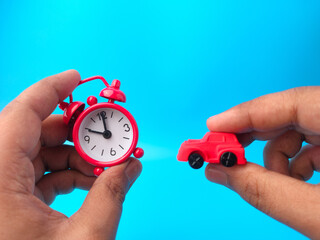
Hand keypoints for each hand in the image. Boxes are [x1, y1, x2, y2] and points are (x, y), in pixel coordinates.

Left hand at [0, 70, 141, 238]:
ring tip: (108, 168)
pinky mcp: (7, 200)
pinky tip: (91, 182)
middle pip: (35, 132)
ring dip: (77, 156)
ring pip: (38, 153)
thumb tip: (133, 166)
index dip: (52, 88)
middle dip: (78, 132)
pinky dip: (66, 173)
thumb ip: (112, 194)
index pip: (22, 113)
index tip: (78, 78)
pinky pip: (36, 173)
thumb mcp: (85, 238)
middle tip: (110, 136)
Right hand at [206, 87, 319, 238]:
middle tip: (226, 151)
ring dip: (277, 155)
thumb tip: (218, 170)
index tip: (214, 126)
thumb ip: (263, 192)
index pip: (295, 102)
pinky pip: (311, 144)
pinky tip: (300, 183)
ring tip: (278, 183)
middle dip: (255, 134)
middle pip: (293, 113)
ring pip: (300, 129)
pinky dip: (295, 162)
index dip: (248, 113)